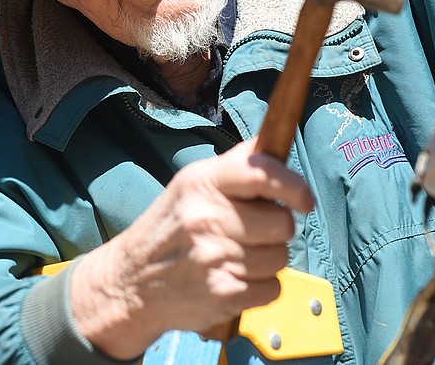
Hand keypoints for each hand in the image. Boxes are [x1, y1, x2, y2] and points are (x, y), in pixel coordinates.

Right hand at [69, 138, 314, 358]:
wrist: (131, 281)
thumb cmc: (172, 227)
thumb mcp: (192, 183)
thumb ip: (236, 164)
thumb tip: (275, 141)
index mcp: (203, 183)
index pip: (261, 173)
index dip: (292, 185)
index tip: (304, 199)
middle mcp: (208, 218)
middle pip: (281, 224)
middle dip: (276, 230)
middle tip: (251, 232)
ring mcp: (215, 258)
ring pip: (281, 258)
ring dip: (267, 260)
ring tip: (237, 257)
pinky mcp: (222, 294)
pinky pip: (273, 288)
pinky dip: (261, 287)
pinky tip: (235, 279)